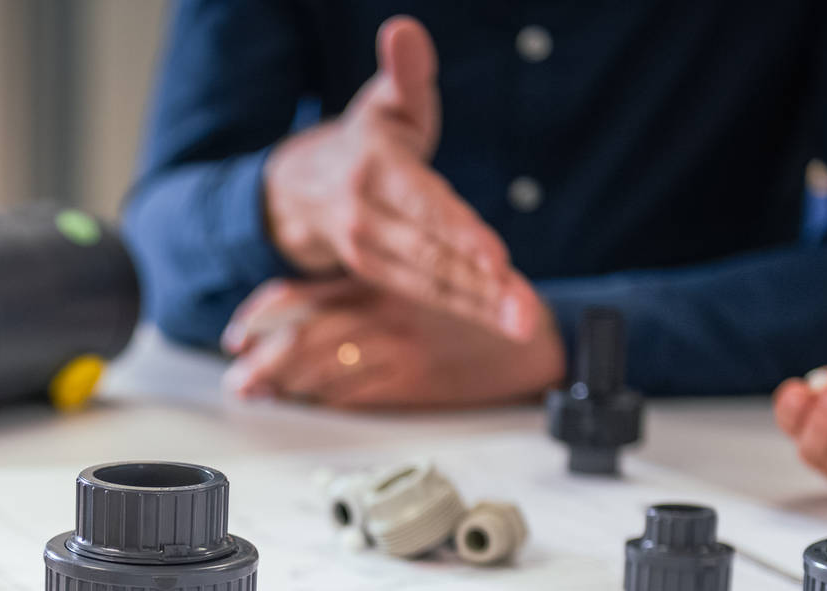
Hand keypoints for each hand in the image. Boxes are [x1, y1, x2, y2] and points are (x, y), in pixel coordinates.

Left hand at [222, 276, 564, 407]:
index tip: (235, 337)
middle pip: (302, 335)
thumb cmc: (468, 316)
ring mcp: (396, 345)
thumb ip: (363, 298)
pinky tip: (306, 405)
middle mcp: (381, 309)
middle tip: (237, 380)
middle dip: (262, 360)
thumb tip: (308, 326)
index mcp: (377, 280)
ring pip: (321, 366)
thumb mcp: (411, 290)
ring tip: (256, 395)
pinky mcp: (412, 379)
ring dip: (283, 385)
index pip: (302, 296)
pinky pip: (354, 393)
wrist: (530, 337)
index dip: (260, 317)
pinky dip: (323, 400)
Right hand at [260, 17, 536, 340]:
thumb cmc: (365, 139)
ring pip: (433, 283)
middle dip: (483, 286)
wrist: (300, 190)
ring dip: (481, 308)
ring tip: (524, 324)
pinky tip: (505, 320)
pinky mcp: (375, 276)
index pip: (426, 206)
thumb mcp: (384, 101)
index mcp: (375, 170)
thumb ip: (404, 71)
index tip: (497, 259)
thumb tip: (403, 30)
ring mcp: (367, 252)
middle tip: (526, 312)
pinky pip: (428, 294)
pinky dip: (467, 309)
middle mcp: (366, 218)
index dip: (461, 234)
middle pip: (434, 255)